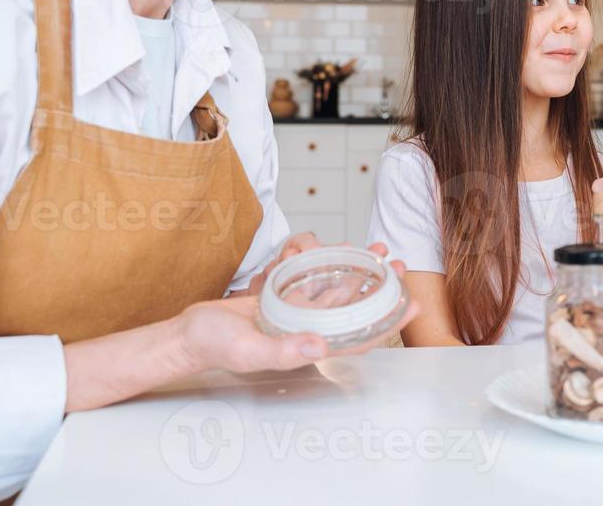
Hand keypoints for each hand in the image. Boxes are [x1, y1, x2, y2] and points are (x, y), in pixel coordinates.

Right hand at [177, 240, 417, 373]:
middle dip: (380, 289)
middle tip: (400, 265)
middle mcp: (308, 329)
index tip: (412, 305)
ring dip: (359, 272)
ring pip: (337, 290)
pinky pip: (314, 278)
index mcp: (308, 347)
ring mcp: (297, 313)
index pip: (358, 337)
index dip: (387, 323)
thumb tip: (319, 345)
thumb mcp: (249, 350)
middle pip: (354, 309)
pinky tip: (344, 250)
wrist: (190, 331)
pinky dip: (330, 264)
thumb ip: (283, 351)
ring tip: (379, 251)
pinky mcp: (283, 297)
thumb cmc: (216, 346)